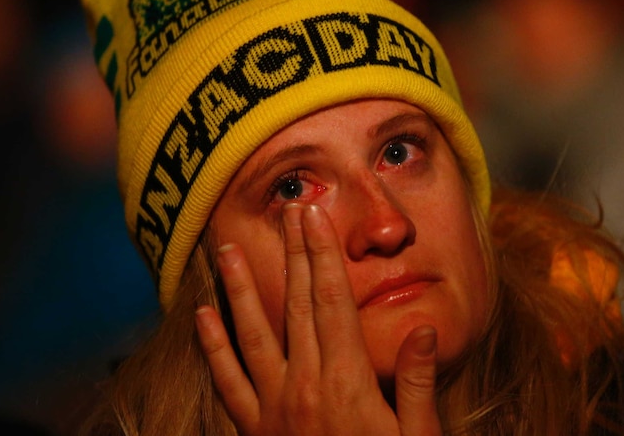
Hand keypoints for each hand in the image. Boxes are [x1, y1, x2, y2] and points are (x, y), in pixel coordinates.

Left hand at [195, 203, 442, 435]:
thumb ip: (419, 383)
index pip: (332, 301)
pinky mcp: (253, 429)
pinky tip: (201, 316)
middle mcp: (304, 385)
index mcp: (347, 382)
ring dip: (238, 288)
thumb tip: (423, 326)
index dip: (322, 255)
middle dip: (292, 253)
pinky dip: (213, 347)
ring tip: (225, 248)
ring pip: (252, 334)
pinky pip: (227, 382)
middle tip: (285, 209)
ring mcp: (273, 408)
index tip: (314, 217)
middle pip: (296, 304)